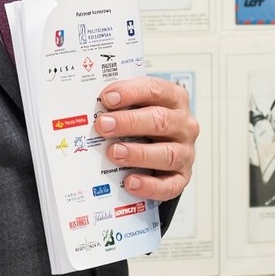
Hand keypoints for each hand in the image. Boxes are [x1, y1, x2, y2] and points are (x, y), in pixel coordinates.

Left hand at [94, 76, 198, 201]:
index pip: (156, 90)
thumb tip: (89, 109)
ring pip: (167, 154)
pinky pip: (170, 185)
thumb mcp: (137, 107)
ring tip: (114, 153)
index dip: (131, 93)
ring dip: (138, 154)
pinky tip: (130, 182)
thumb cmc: (146, 124)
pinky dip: (150, 185)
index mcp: (174, 99)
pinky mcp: (181, 177)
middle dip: (129, 122)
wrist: (162, 151)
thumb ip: (121, 105)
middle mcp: (184, 125)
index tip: (107, 98)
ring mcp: (185, 152)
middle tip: (103, 125)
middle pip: (160, 120)